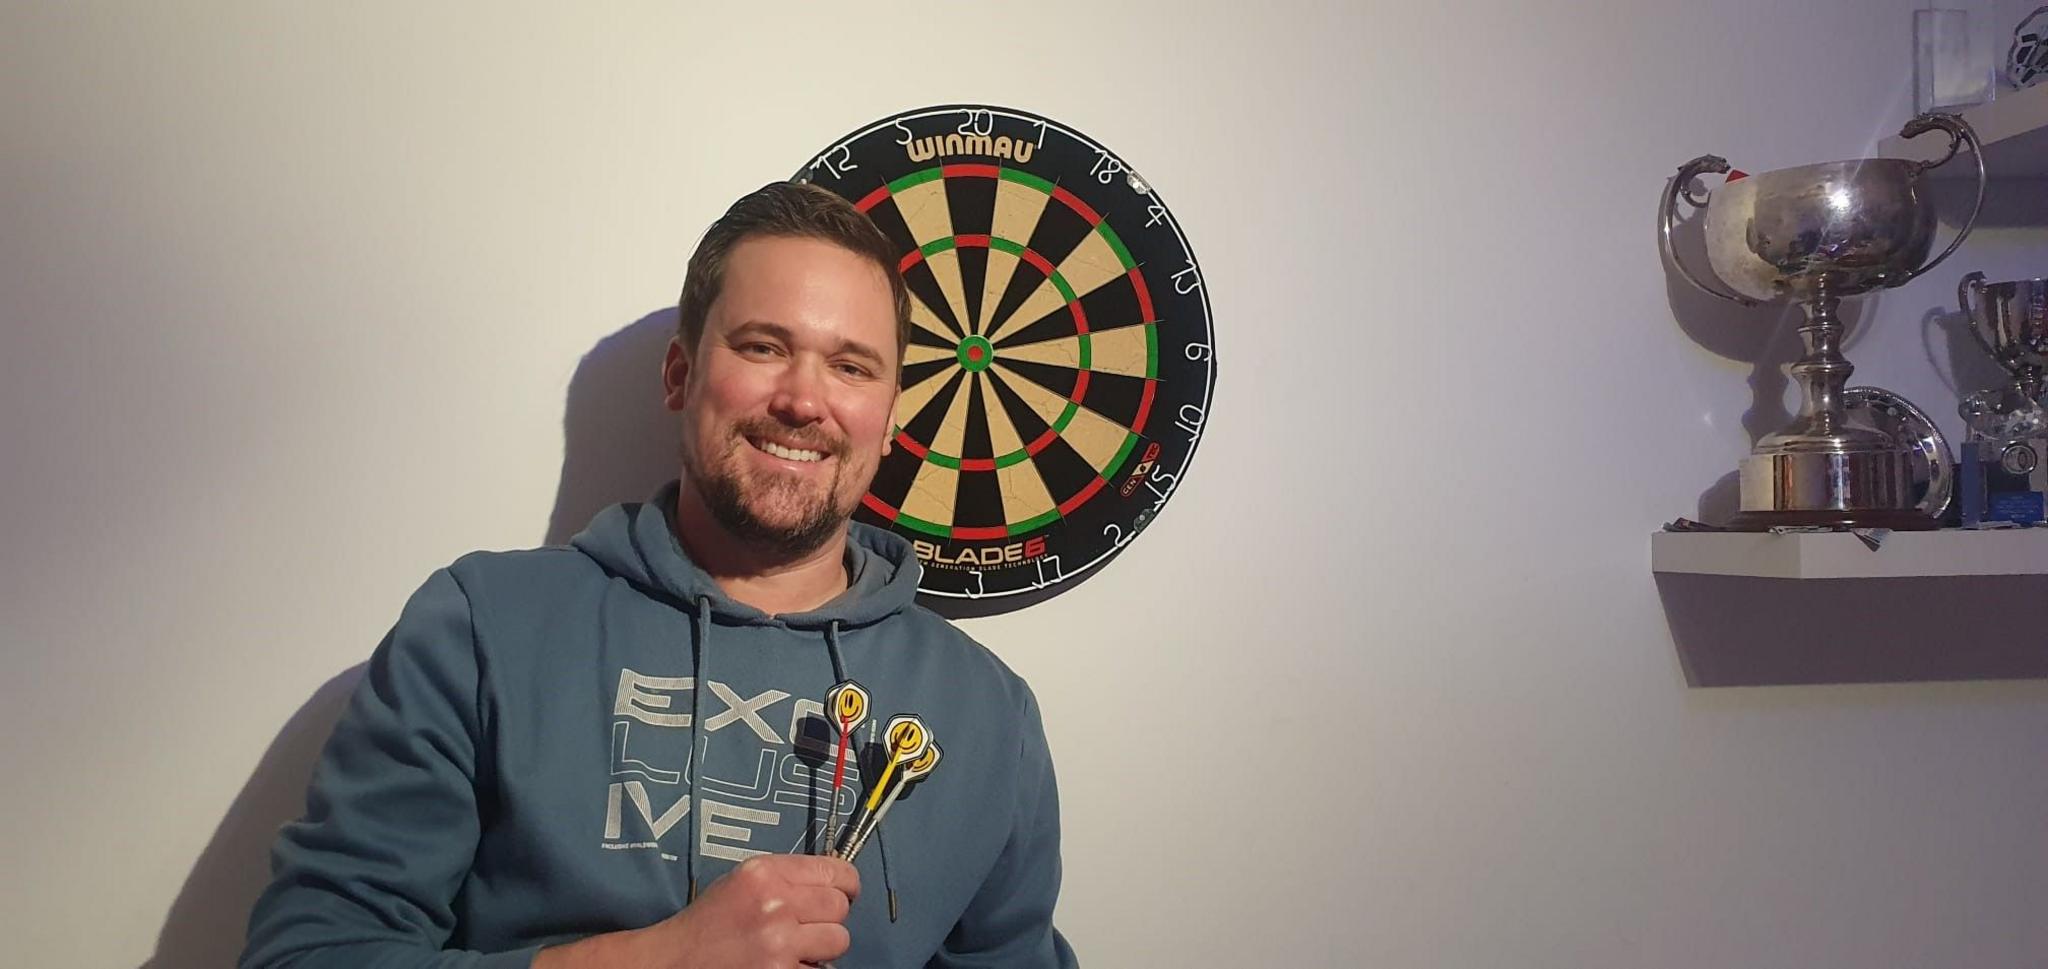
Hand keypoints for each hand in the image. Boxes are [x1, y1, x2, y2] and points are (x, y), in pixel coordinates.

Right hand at [534, 855, 859, 968]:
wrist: (672, 962)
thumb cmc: (706, 925)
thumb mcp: (742, 883)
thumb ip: (785, 878)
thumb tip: (832, 884)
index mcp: (765, 873)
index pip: (836, 872)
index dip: (846, 885)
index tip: (843, 894)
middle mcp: (775, 904)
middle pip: (840, 907)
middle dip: (829, 918)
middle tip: (808, 928)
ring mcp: (779, 943)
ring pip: (838, 940)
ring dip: (822, 948)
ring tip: (793, 949)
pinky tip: (782, 965)